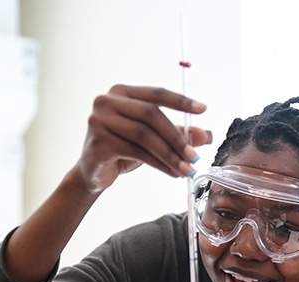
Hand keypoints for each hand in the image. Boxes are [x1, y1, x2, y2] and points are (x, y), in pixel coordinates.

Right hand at [73, 85, 211, 194]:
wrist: (93, 173)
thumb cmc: (122, 150)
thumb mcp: (152, 139)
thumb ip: (176, 133)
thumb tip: (205, 135)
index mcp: (121, 93)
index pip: (156, 93)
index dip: (181, 101)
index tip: (203, 109)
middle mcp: (107, 101)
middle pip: (151, 114)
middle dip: (177, 137)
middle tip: (194, 155)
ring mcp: (99, 120)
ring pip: (145, 135)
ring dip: (170, 154)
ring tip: (186, 168)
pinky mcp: (99, 142)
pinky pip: (136, 152)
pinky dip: (158, 163)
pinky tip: (171, 172)